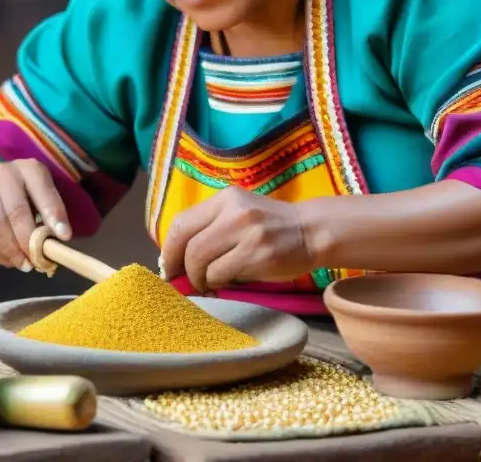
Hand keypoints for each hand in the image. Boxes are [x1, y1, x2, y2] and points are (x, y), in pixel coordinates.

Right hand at [0, 158, 71, 270]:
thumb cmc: (25, 194)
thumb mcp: (42, 195)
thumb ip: (50, 214)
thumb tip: (58, 242)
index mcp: (29, 169)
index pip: (43, 191)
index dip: (53, 214)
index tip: (64, 237)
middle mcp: (3, 174)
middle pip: (16, 212)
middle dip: (29, 241)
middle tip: (39, 260)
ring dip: (12, 252)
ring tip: (25, 265)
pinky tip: (9, 260)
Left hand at [160, 187, 318, 291]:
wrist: (312, 231)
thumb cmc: (270, 226)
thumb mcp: (239, 213)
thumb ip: (210, 227)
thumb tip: (175, 257)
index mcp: (225, 198)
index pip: (181, 223)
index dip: (169, 249)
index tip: (168, 267)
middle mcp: (234, 211)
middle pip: (188, 245)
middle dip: (181, 268)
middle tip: (185, 281)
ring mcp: (247, 232)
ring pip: (202, 262)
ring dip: (199, 279)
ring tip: (208, 283)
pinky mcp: (259, 254)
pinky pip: (221, 274)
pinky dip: (217, 283)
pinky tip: (226, 282)